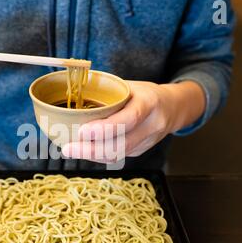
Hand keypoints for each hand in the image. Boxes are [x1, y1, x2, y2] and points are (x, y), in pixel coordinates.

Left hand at [61, 80, 205, 162]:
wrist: (173, 108)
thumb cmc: (144, 93)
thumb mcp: (130, 85)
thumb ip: (107, 92)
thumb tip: (72, 92)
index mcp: (149, 103)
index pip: (128, 119)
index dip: (104, 129)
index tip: (82, 132)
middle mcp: (151, 125)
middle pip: (121, 144)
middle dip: (91, 150)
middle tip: (68, 148)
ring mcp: (147, 142)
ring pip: (118, 155)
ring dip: (91, 156)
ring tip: (71, 150)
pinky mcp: (140, 151)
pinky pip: (118, 156)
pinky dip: (98, 156)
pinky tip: (83, 151)